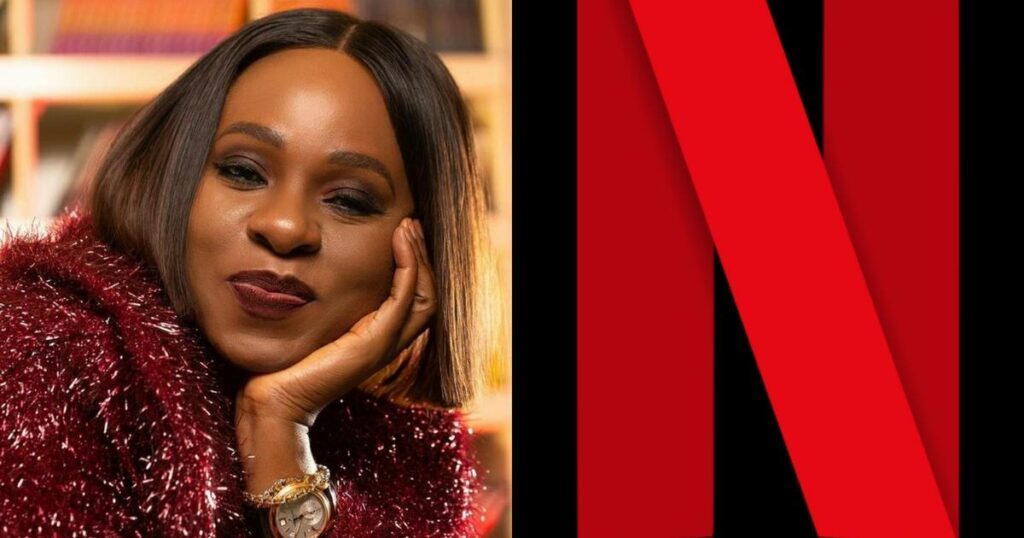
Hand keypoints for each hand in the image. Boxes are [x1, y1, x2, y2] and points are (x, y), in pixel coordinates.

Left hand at [236, 217, 435, 427]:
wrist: (275, 404)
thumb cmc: (283, 368)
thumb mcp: (311, 326)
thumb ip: (324, 305)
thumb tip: (309, 270)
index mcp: (376, 338)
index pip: (413, 297)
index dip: (414, 264)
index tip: (402, 232)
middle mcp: (388, 343)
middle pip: (427, 295)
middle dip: (423, 256)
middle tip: (410, 223)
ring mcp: (384, 345)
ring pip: (424, 295)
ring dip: (419, 256)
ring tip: (408, 227)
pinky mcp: (373, 344)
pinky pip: (403, 298)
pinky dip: (408, 265)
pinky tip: (400, 241)